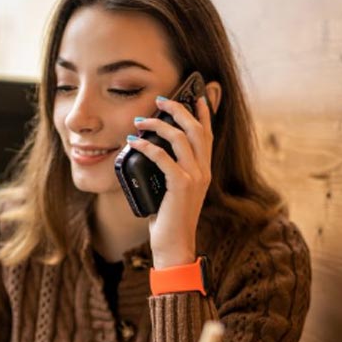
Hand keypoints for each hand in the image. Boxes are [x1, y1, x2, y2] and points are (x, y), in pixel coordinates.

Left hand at [128, 95, 213, 268]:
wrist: (174, 246)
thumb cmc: (169, 220)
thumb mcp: (172, 192)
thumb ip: (170, 173)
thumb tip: (149, 153)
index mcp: (204, 172)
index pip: (207, 135)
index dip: (203, 113)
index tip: (196, 96)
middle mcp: (203, 172)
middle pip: (195, 129)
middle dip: (178, 109)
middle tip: (161, 100)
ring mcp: (195, 178)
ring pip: (180, 138)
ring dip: (158, 124)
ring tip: (140, 120)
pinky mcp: (181, 186)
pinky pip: (164, 157)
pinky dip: (147, 146)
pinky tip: (134, 142)